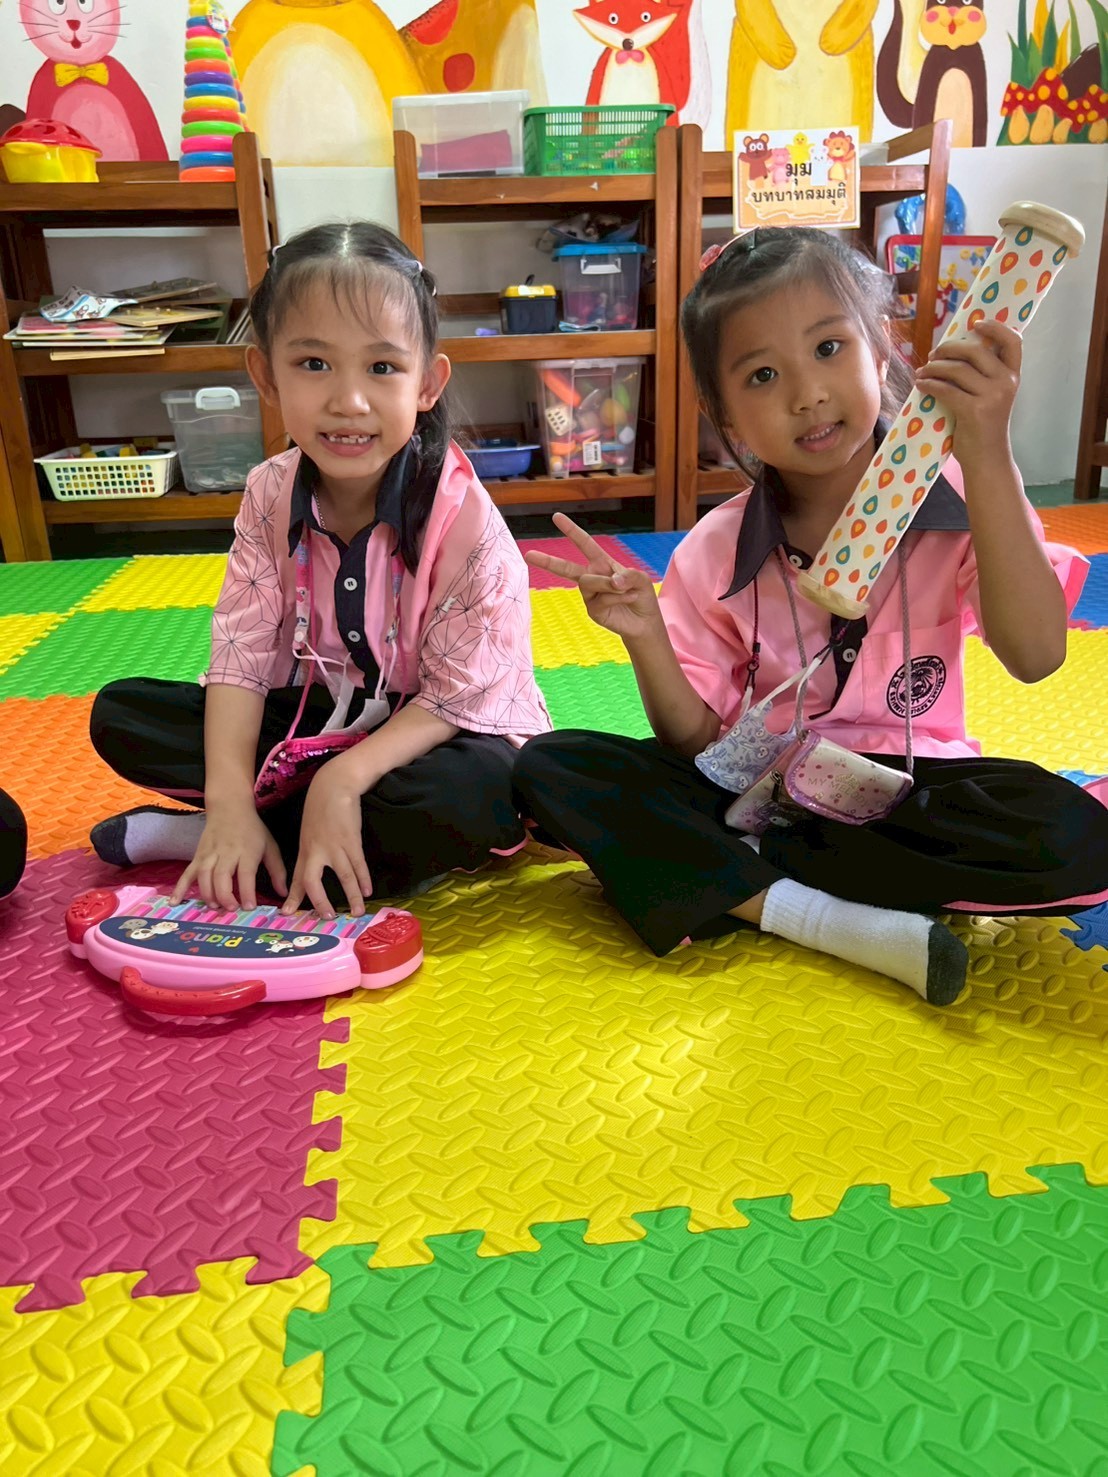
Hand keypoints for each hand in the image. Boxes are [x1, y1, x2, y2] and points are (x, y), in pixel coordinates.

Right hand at [172, 801, 287, 910]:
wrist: (229, 807)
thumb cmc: (252, 829)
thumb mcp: (270, 846)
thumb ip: (277, 871)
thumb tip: (284, 894)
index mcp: (247, 851)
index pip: (246, 874)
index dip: (246, 891)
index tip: (249, 907)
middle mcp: (227, 852)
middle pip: (221, 876)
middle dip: (225, 895)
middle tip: (231, 909)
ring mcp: (209, 854)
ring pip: (204, 875)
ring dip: (207, 893)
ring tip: (214, 906)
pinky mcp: (198, 856)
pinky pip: (187, 873)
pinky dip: (180, 887)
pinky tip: (175, 902)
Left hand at [281, 749, 371, 917]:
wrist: (333, 785)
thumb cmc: (321, 805)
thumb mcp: (309, 829)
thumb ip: (311, 848)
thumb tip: (314, 863)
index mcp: (305, 849)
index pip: (296, 877)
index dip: (293, 896)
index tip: (287, 912)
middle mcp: (316, 851)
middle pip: (312, 881)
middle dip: (319, 901)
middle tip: (327, 917)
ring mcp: (334, 846)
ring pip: (342, 877)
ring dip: (351, 896)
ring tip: (358, 912)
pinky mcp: (351, 840)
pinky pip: (358, 864)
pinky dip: (363, 879)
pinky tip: (368, 891)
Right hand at [524, 512, 662, 642]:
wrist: (645, 622)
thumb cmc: (642, 596)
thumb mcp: (641, 579)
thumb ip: (628, 575)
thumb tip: (613, 580)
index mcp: (602, 563)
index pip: (585, 544)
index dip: (571, 530)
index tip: (556, 517)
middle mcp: (592, 577)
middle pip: (566, 568)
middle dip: (547, 560)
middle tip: (528, 554)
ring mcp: (590, 595)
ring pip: (588, 582)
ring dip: (608, 584)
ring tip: (626, 590)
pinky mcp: (593, 611)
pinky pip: (601, 599)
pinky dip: (618, 598)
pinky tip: (629, 599)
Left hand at [914, 320, 1020, 464]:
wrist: (987, 459)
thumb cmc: (983, 427)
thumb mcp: (991, 397)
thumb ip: (983, 375)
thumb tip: (955, 350)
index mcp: (1013, 376)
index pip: (1013, 341)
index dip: (995, 327)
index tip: (976, 324)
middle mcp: (1006, 383)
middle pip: (975, 350)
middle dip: (949, 348)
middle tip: (933, 355)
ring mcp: (992, 396)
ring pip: (957, 369)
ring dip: (934, 368)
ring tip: (921, 372)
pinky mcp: (974, 410)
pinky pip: (946, 389)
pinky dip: (929, 385)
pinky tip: (920, 385)